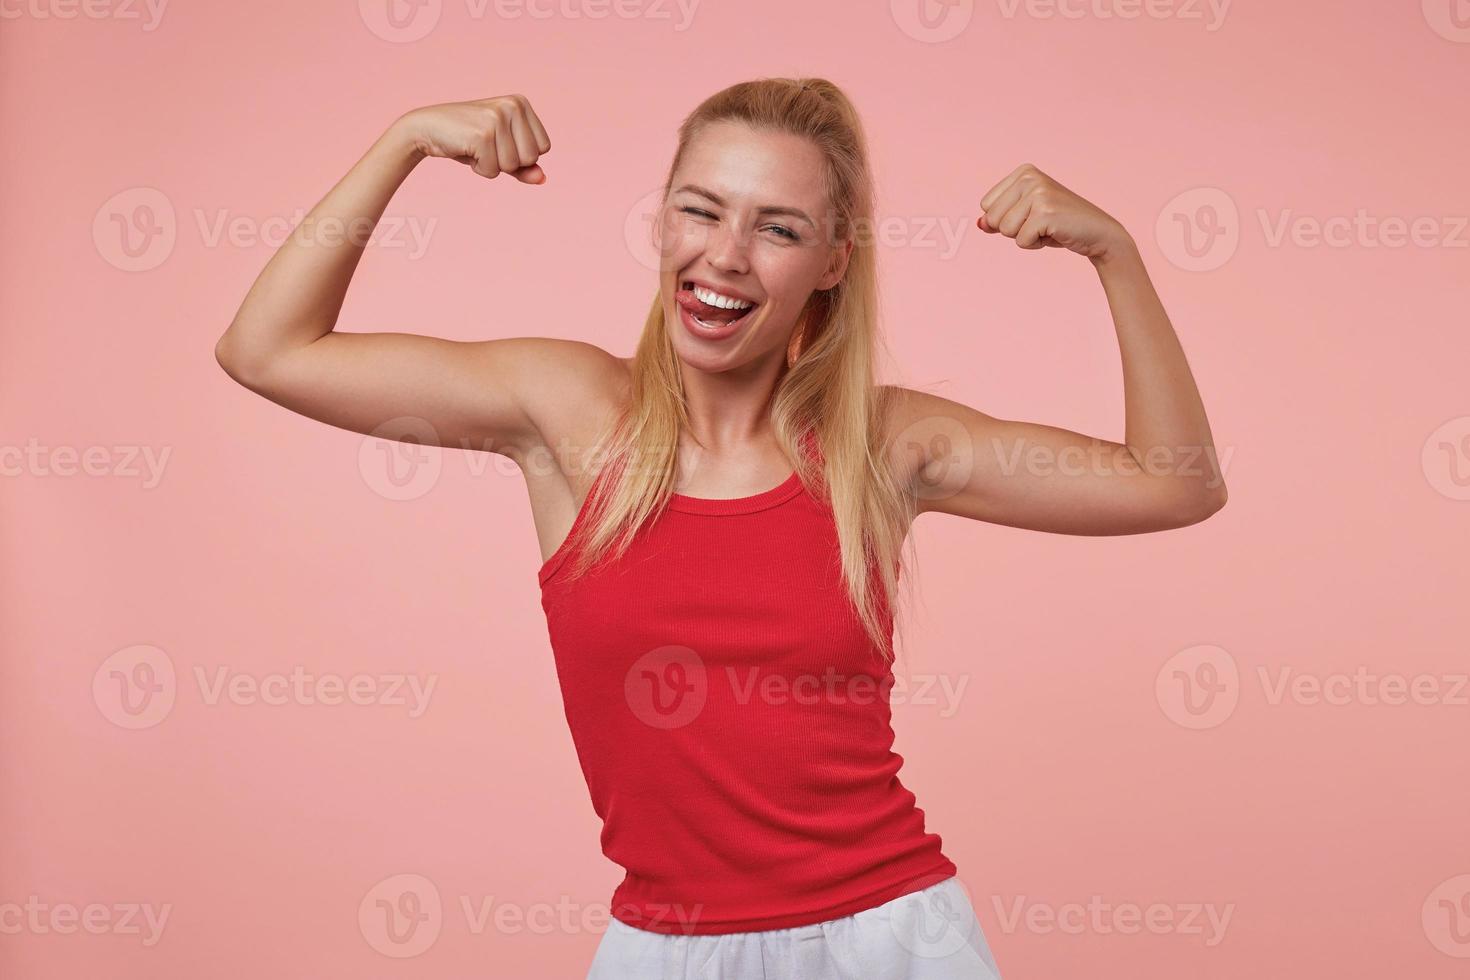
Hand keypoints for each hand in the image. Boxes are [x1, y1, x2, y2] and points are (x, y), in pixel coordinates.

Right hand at [396, 94, 550, 182]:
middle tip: (485, 146)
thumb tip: (542, 179)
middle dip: (508, 162)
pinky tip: (467, 150)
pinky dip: (479, 169)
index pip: (544, 148)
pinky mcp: (482, 134)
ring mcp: (497, 118)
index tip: (499, 142)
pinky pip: (493, 171)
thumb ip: (524, 165)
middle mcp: (512, 106)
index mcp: (521, 103)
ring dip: (492, 166)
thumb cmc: (468, 139)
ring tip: (475, 147)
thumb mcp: (500, 151)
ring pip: (512, 166)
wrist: (427, 128)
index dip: (521, 155)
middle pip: (531, 158)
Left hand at [977, 163, 1128, 259]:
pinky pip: (1020, 241)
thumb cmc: (1060, 225)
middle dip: (1013, 230)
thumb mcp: (1026, 217)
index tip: (1030, 215)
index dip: (1004, 219)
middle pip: (992, 218)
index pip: (986, 205)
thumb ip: (999, 218)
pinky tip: (1054, 234)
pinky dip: (1035, 245)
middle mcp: (1029, 177)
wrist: (1098, 233)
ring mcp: (1038, 192)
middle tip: (1040, 224)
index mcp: (1023, 172)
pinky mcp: (1045, 212)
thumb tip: (979, 224)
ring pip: (1005, 230)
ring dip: (1025, 237)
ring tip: (1047, 228)